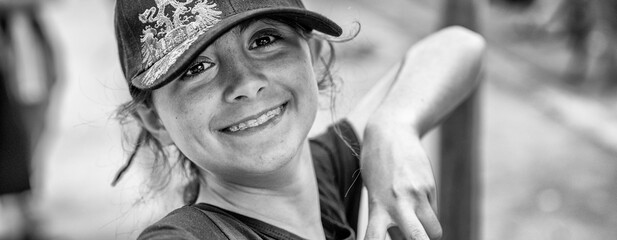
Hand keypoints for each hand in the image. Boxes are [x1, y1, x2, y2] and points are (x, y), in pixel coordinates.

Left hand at [360, 123, 441, 239]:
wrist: (391, 131)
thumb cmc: (377, 167)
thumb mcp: (373, 193)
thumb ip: (385, 218)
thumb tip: (401, 238)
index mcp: (377, 206)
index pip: (373, 238)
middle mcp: (398, 202)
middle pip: (417, 239)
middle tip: (414, 238)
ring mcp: (417, 195)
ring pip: (433, 231)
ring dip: (427, 233)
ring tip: (415, 222)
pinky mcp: (430, 187)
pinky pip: (434, 212)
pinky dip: (428, 214)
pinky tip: (416, 196)